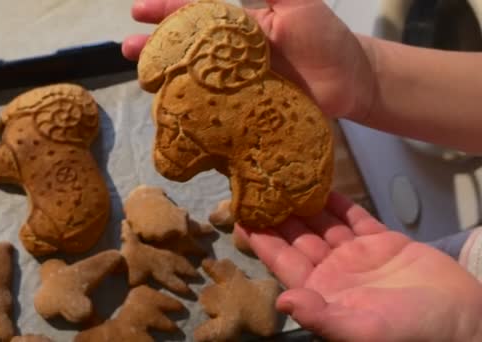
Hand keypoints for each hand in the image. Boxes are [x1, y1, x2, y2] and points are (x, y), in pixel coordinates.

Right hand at [123, 0, 376, 118]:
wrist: (349, 82)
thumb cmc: (324, 38)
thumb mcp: (296, 2)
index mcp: (239, 26)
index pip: (196, 12)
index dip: (167, 9)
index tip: (138, 10)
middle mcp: (230, 55)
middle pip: (185, 47)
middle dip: (154, 46)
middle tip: (126, 49)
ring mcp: (235, 84)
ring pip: (193, 78)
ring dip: (166, 78)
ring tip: (140, 81)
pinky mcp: (243, 111)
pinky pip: (212, 108)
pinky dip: (191, 109)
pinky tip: (173, 112)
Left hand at [235, 192, 481, 341]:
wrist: (466, 320)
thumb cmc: (414, 331)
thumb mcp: (364, 330)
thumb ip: (322, 317)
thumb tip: (282, 301)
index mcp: (322, 293)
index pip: (281, 261)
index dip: (260, 239)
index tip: (239, 213)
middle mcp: (334, 272)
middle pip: (297, 237)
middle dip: (277, 213)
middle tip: (256, 183)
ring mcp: (357, 255)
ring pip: (322, 224)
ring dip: (303, 202)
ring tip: (282, 176)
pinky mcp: (382, 242)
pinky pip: (353, 217)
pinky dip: (338, 202)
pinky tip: (320, 182)